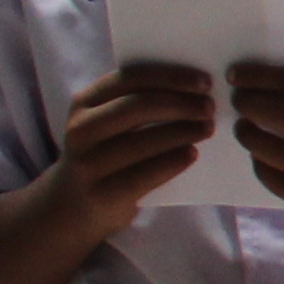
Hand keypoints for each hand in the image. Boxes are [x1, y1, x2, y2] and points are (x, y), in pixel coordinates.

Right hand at [55, 64, 214, 222]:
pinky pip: (145, 174)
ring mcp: (87, 163)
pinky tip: (192, 153)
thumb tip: (194, 89)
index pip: (129, 78)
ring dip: (182, 132)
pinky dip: (173, 161)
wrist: (74, 206)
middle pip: (136, 106)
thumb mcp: (107, 124)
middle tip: (209, 107)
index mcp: (84, 102)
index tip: (205, 82)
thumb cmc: (105, 155)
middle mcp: (80, 129)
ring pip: (142, 141)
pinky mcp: (101, 194)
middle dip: (179, 103)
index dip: (170, 77)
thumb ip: (136, 104)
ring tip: (207, 128)